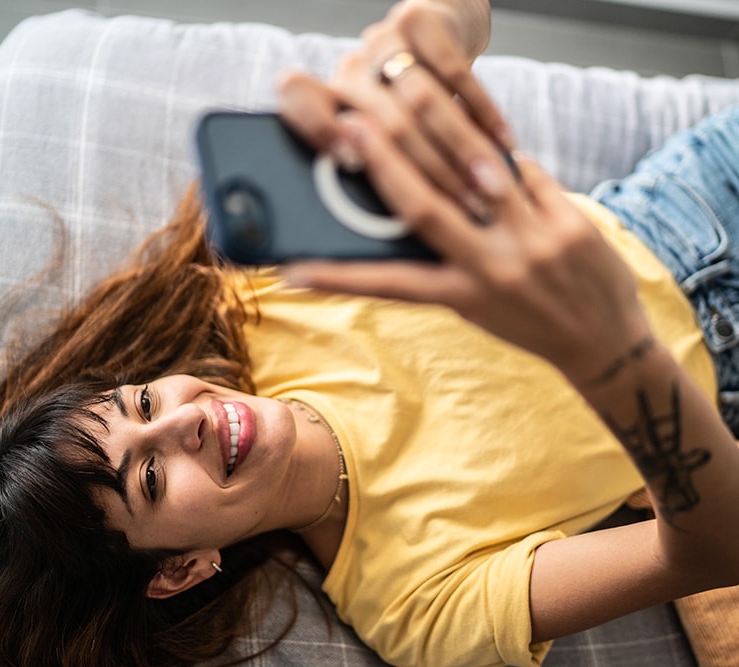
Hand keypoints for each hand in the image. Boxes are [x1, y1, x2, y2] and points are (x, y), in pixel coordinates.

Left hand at [278, 0, 510, 209]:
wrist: (436, 33)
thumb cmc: (405, 111)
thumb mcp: (382, 140)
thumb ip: (374, 176)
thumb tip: (383, 239)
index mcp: (328, 101)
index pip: (301, 102)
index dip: (319, 127)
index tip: (345, 161)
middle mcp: (349, 70)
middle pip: (384, 122)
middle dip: (428, 174)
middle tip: (461, 212)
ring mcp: (382, 41)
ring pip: (420, 100)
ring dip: (458, 150)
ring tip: (486, 189)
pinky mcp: (418, 21)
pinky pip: (455, 71)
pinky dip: (482, 113)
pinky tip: (503, 144)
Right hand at [283, 111, 652, 386]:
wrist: (605, 342)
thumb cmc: (529, 322)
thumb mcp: (478, 305)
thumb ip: (448, 263)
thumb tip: (416, 208)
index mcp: (463, 296)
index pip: (388, 284)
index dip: (337, 278)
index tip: (293, 269)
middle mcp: (493, 269)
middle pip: (427, 206)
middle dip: (386, 162)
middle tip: (353, 127)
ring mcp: (534, 241)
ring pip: (480, 171)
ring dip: (443, 126)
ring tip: (413, 91)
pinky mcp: (569, 221)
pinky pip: (527, 171)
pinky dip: (504, 152)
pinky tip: (487, 134)